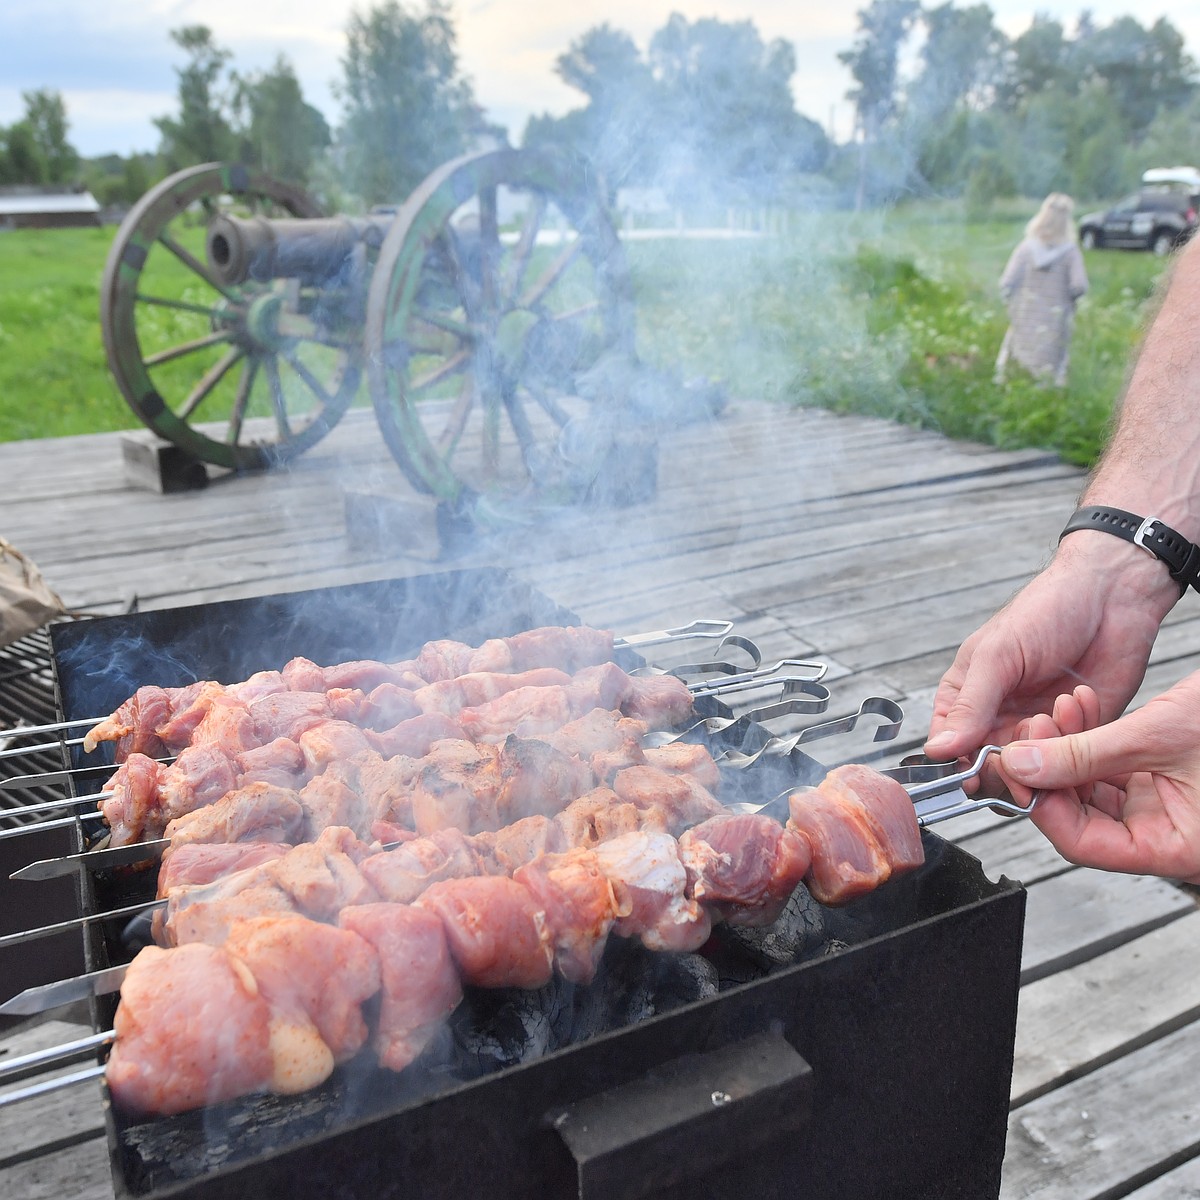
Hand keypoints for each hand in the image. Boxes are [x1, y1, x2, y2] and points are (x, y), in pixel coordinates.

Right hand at [925, 538, 1173, 762]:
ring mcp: (1040, 727)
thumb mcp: (997, 657)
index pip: (950, 749)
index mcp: (967, 698)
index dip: (960, 767)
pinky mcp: (1080, 732)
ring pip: (1034, 770)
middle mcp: (999, 718)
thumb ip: (969, 707)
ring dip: (1047, 746)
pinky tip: (1081, 699)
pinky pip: (1074, 758)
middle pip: (991, 769)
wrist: (1112, 595)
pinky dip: (1077, 735)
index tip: (976, 774)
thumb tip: (937, 750)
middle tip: (1028, 741)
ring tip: (1059, 708)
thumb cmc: (1046, 611)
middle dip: (1010, 763)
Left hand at [998, 674, 1199, 880]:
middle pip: (1081, 816)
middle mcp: (1168, 834)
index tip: (1018, 766)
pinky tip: (1079, 706)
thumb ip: (1084, 755)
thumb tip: (1022, 766)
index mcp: (1176, 847)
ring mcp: (1164, 807)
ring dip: (1068, 746)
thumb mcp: (1157, 735)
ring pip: (1091, 788)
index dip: (1043, 805)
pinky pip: (1110, 768)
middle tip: (1032, 729)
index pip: (1082, 843)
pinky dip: (1090, 738)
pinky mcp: (1162, 779)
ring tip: (1061, 707)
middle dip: (1051, 768)